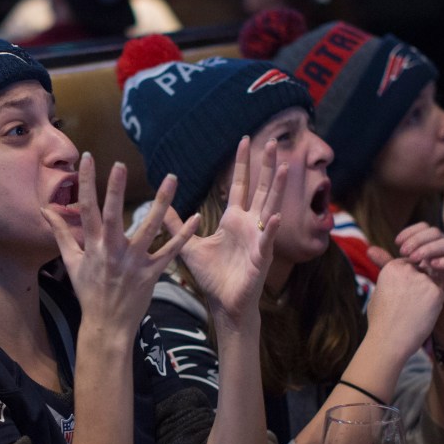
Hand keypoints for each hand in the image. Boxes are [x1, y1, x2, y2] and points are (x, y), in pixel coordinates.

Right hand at [41, 153, 197, 336]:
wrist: (106, 324)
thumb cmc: (88, 291)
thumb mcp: (71, 262)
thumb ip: (61, 233)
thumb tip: (45, 210)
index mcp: (93, 246)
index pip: (86, 209)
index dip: (85, 183)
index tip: (87, 159)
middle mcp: (112, 251)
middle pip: (113, 215)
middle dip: (115, 189)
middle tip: (120, 164)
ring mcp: (133, 262)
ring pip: (148, 228)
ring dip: (161, 202)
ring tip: (171, 178)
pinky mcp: (151, 273)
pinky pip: (170, 252)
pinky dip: (183, 236)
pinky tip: (196, 218)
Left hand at [172, 136, 282, 329]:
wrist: (224, 304)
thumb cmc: (212, 277)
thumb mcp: (189, 246)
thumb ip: (176, 226)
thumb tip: (159, 208)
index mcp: (233, 220)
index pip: (239, 185)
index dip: (242, 164)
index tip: (245, 139)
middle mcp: (249, 225)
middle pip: (261, 189)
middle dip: (267, 166)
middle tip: (275, 141)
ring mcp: (258, 239)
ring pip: (270, 208)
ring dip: (277, 189)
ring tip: (284, 168)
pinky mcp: (260, 257)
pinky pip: (267, 241)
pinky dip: (271, 229)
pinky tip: (275, 216)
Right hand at [360, 250, 443, 360]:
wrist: (388, 340)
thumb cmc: (381, 322)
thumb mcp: (377, 293)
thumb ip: (388, 281)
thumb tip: (392, 280)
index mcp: (392, 268)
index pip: (409, 266)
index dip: (408, 281)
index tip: (404, 295)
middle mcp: (407, 269)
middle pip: (422, 272)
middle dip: (419, 287)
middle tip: (410, 306)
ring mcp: (423, 280)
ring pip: (432, 283)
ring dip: (427, 296)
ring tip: (413, 312)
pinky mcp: (436, 292)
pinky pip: (440, 294)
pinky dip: (434, 305)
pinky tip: (421, 315)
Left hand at [376, 221, 443, 344]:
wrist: (440, 329)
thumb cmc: (420, 305)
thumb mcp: (403, 281)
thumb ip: (389, 265)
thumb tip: (370, 250)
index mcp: (432, 253)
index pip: (425, 230)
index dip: (412, 232)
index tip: (397, 242)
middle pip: (436, 234)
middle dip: (418, 239)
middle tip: (403, 250)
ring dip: (430, 248)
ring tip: (414, 258)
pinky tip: (432, 265)